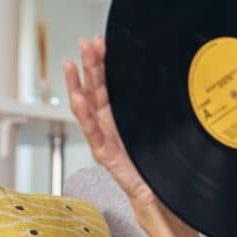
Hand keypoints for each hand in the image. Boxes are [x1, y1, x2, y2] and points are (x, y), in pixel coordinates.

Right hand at [64, 37, 157, 209]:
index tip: (99, 43)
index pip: (106, 85)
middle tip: (86, 44)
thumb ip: (153, 107)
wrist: (154, 193)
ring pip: (86, 107)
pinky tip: (79, 98)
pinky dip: (84, 114)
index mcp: (117, 117)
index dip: (101, 63)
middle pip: (94, 90)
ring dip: (77, 84)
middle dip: (88, 66)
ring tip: (71, 64)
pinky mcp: (104, 154)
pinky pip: (92, 132)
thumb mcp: (153, 128)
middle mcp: (107, 125)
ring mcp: (103, 138)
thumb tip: (165, 77)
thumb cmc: (152, 162)